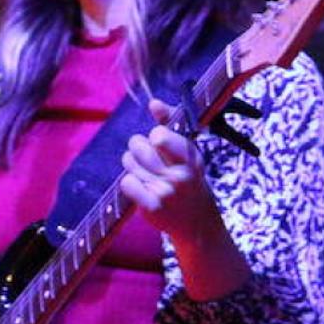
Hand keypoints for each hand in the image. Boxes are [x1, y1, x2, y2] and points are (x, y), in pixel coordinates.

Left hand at [122, 109, 251, 300]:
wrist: (196, 221)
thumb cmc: (188, 179)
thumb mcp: (186, 152)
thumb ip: (169, 125)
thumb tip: (154, 103)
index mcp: (190, 157)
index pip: (159, 135)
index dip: (154, 137)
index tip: (159, 144)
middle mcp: (180, 174)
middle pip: (138, 146)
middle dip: (138, 148)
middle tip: (148, 158)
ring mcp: (166, 192)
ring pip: (129, 163)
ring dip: (132, 165)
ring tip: (146, 173)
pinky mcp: (152, 207)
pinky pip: (126, 182)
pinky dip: (129, 182)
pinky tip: (140, 187)